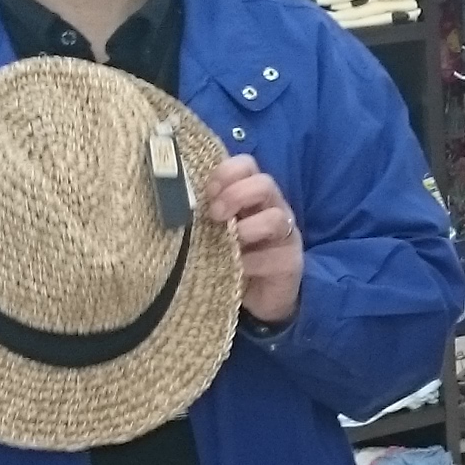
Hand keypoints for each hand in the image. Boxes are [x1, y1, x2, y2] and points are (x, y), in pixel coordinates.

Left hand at [207, 156, 301, 326]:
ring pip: (275, 218)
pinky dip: (251, 261)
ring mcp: (285, 235)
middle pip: (265, 183)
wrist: (256, 298)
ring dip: (247, 228)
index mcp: (252, 195)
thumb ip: (205, 213)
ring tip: (231, 241)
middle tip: (215, 214)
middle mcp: (273, 208)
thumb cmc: (230, 257)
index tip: (208, 192)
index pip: (247, 166)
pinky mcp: (290, 262)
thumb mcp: (214, 230)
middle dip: (236, 195)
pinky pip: (273, 256)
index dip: (227, 172)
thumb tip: (174, 200)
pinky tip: (237, 268)